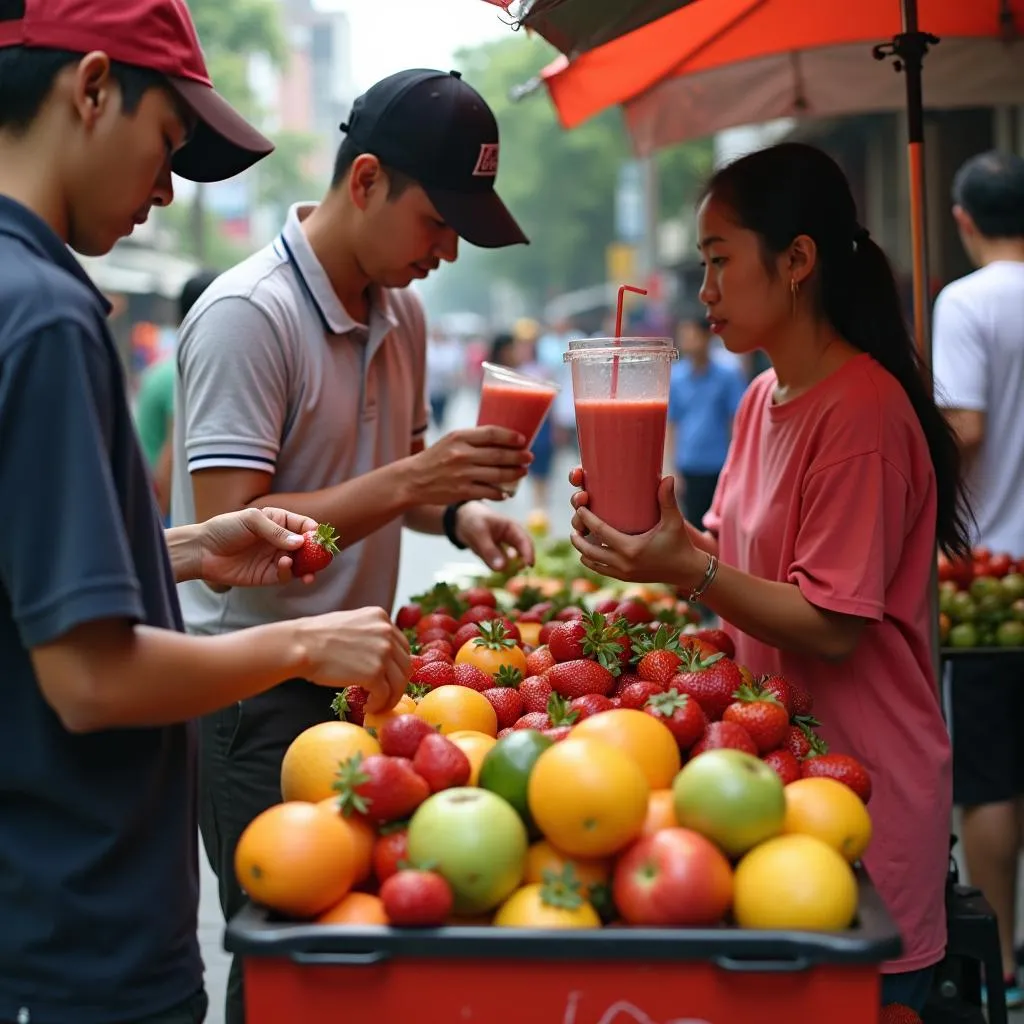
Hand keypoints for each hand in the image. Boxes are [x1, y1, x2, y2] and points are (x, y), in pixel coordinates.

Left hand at [195, 507, 319, 587]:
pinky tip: (285, 565)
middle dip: (317, 553)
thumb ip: (277, 531)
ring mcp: (275, 559)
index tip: (320, 537)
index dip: (315, 531)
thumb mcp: (251, 521)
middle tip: (323, 558)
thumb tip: (301, 543)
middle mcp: (280, 541)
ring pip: (300, 564)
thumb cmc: (224, 529)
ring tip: (309, 570)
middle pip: (307, 547)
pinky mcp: (267, 576)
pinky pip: (285, 576)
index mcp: (279, 521)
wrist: (202, 551)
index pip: (304, 525)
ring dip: (308, 567)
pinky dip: (289, 572)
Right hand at [298, 607, 410, 712]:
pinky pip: (385, 695)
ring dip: (390, 698)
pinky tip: (368, 707)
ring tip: (377, 705)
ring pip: (399, 682)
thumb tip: (382, 654)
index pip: (402, 645)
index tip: (389, 678)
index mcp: (381, 617)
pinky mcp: (374, 673)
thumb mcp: (351, 623)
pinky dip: (379, 705)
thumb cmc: (316, 637)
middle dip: (397, 683)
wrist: (299, 645)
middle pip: (405, 664)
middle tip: (386, 696)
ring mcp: (382, 652)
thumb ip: (370, 634)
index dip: (397, 665)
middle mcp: (386, 632)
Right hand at [407, 427, 531, 503]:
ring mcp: (463, 474)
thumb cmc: (436, 458)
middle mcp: (462, 454)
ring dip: (514, 474)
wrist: (413, 479)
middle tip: (529, 457)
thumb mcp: (450, 441)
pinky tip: (506, 492)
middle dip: (518, 457)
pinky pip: (489, 492)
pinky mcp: (462, 492)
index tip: (522, 439)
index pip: (492, 433)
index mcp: (459, 437)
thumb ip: (473, 439)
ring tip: (523, 472)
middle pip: (499, 455)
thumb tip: (503, 440)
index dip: (510, 436)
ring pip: (497, 474)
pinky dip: (500, 493)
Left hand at [455, 501, 535, 571]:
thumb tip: (502, 568)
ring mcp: (504, 549)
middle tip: (513, 573)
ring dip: (500, 564)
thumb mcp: (479, 533)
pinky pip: (496, 565)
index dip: (529, 554)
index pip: (525, 542)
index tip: (529, 566)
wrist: (459, 520)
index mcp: (512, 528)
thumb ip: (490, 551)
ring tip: (486, 555)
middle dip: (518, 564)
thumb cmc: (472, 520)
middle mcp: (511, 539)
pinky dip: (491, 564)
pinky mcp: (495, 556)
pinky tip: (481, 553)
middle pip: (521, 554)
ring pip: (508, 563)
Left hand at [567, 469, 704, 586]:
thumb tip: (668, 477)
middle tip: (575, 525)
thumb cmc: (680, 543)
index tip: (580, 508)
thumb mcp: (674, 521)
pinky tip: (589, 552)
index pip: (600, 532)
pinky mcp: (624, 578)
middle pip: (589, 550)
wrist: (686, 571)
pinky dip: (592, 561)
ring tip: (578, 537)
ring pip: (592, 563)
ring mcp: (622, 573)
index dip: (587, 519)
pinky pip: (600, 570)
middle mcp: (623, 563)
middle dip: (578, 538)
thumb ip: (668, 500)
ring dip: (583, 550)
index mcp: (631, 548)